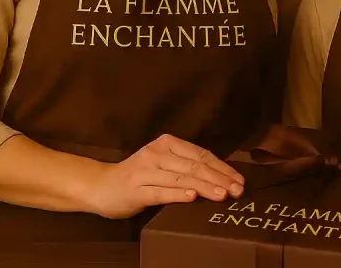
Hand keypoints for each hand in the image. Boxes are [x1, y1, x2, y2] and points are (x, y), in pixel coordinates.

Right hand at [85, 134, 245, 218]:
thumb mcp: (163, 163)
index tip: (239, 180)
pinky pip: (161, 192)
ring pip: (181, 178)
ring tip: (223, 195)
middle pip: (195, 166)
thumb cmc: (138, 176)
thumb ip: (186, 165)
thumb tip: (222, 176)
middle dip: (219, 179)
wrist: (102, 185)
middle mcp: (157, 154)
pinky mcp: (136, 189)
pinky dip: (178, 194)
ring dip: (205, 187)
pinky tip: (192, 197)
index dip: (222, 168)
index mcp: (167, 143)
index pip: (201, 154)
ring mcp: (145, 171)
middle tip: (237, 190)